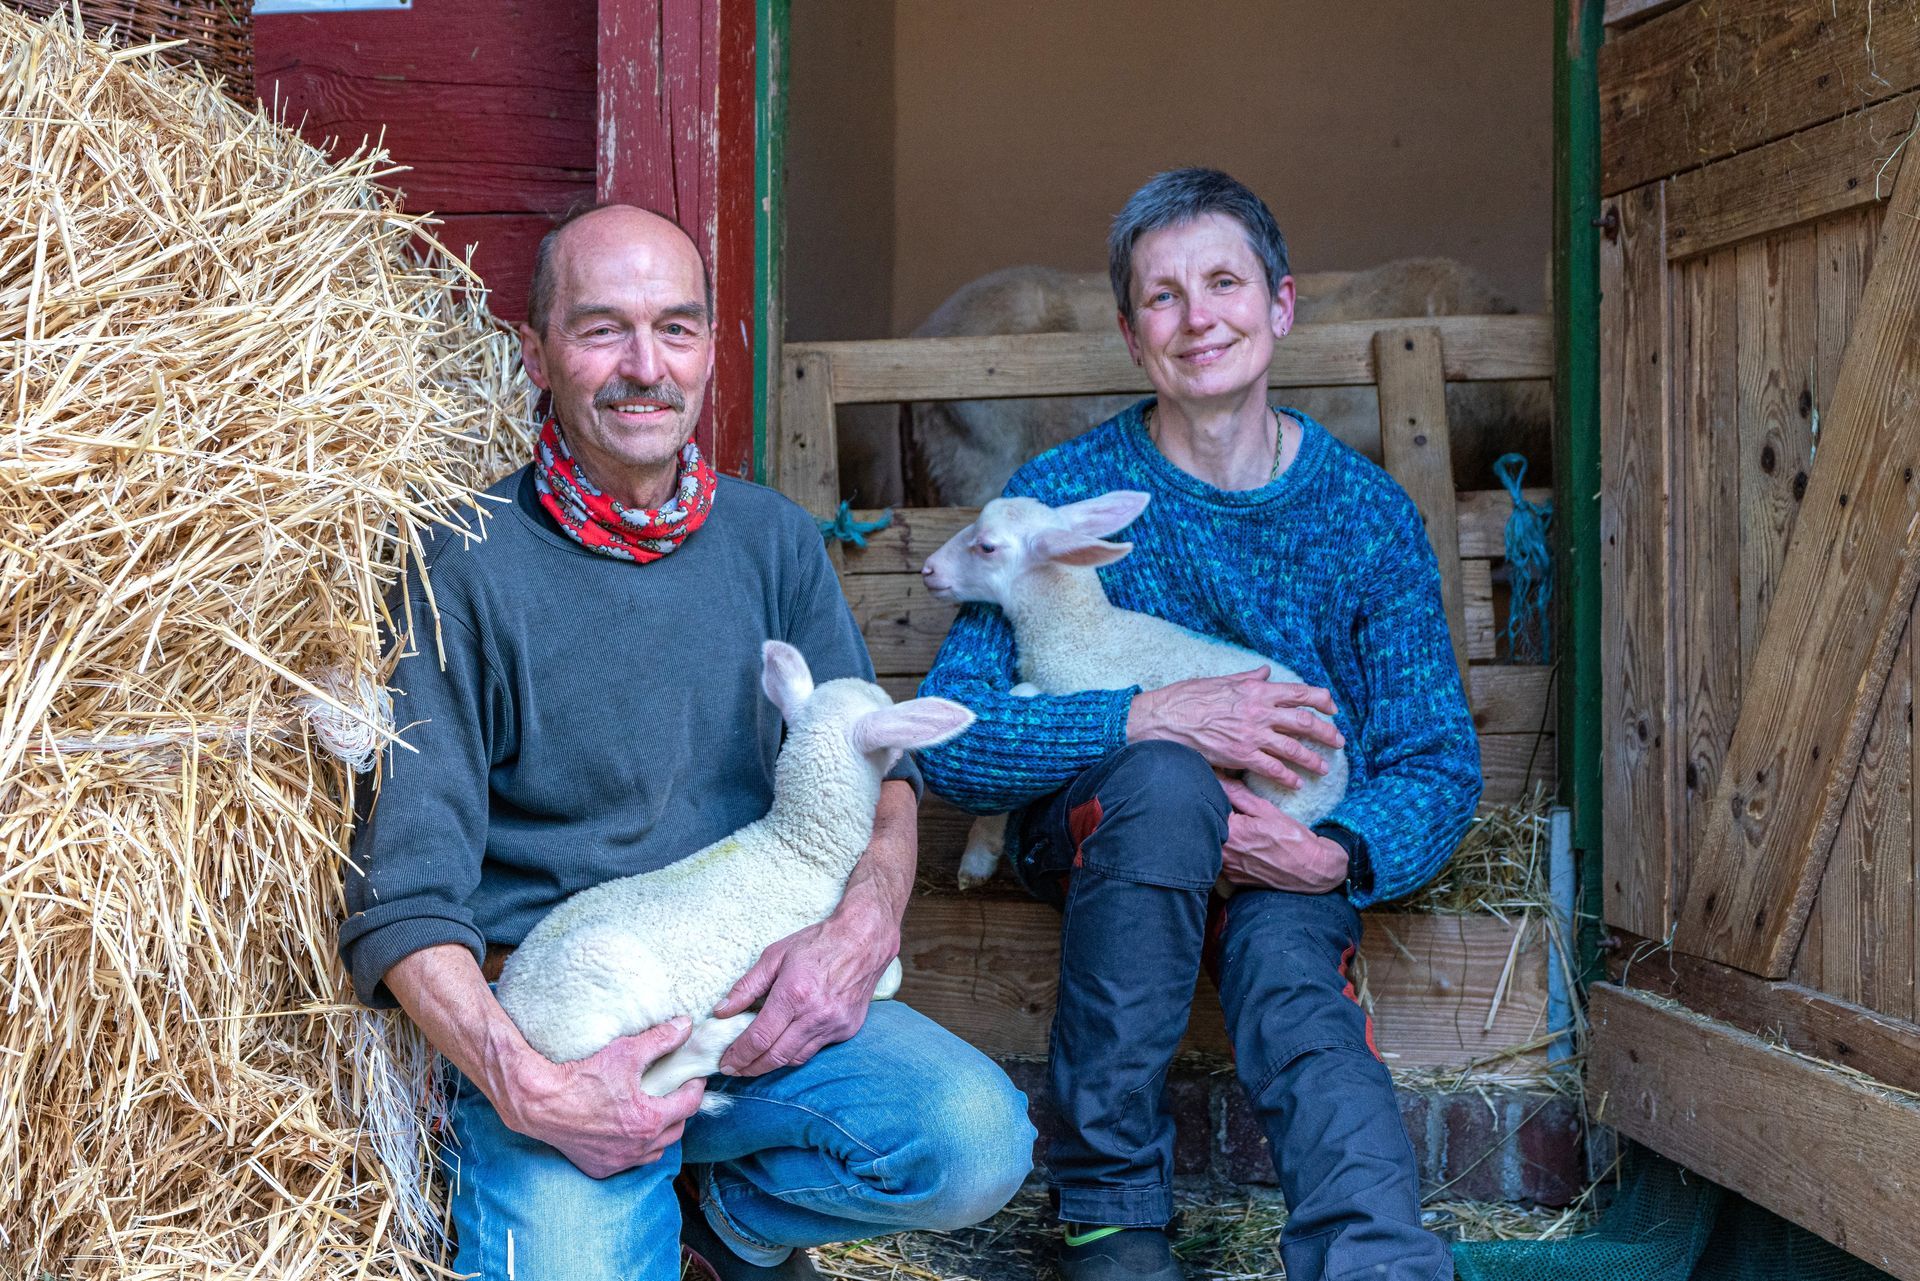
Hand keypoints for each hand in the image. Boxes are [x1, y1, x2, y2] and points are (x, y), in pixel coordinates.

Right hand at [498, 1017, 706, 1178]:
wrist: (540, 1103)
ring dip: (661, 1133)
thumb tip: (685, 1026)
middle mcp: (638, 1147)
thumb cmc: (582, 1076)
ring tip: (656, 1111)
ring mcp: (619, 1161)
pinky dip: (636, 1148)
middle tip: (675, 1091)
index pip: (690, 1104)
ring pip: (655, 1150)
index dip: (695, 1087)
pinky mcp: (600, 1168)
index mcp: (649, 1120)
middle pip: (676, 1129)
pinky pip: (630, 1161)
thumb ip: (660, 1040)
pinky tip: (629, 1132)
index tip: (693, 1076)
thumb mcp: (626, 1052)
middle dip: (680, 1110)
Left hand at [712, 893, 899, 1075]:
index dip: (738, 1055)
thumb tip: (721, 1012)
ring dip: (772, 1065)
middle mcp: (815, 1015)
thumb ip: (746, 987)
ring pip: (796, 1059)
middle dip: (750, 1068)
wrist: (864, 940)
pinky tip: (785, 1045)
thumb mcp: (774, 955)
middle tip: (735, 1070)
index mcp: (793, 994)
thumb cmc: (817, 943)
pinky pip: (815, 1050)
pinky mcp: (847, 1030)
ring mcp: (834, 1025)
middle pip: (775, 1057)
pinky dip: (796, 1052)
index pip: (759, 1038)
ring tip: (754, 1062)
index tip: (725, 1063)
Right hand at [1126, 667, 1344, 788]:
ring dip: (1312, 759)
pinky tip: (1296, 783)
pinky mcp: (1240, 755)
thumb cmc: (1188, 697)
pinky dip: (1288, 777)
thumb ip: (1248, 677)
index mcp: (1256, 690)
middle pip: (1305, 722)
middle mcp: (1260, 711)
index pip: (1300, 692)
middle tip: (1339, 742)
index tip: (1333, 707)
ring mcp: (1252, 735)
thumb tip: (1265, 671)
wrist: (1165, 718)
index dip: (1322, 700)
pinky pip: (1272, 769)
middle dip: (1327, 733)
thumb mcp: (1221, 680)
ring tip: (1324, 768)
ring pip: (1294, 748)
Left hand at [1218, 777, 1349, 892]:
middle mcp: (1225, 854)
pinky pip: (1224, 860)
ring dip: (1222, 835)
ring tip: (1243, 830)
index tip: (1222, 794)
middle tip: (1235, 812)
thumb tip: (1220, 778)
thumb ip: (1239, 794)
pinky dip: (1230, 851)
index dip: (1215, 798)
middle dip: (1218, 817)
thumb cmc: (1292, 839)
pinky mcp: (1233, 878)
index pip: (1210, 808)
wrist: (1311, 870)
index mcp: (1231, 833)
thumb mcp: (1267, 811)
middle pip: (1210, 828)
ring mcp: (1228, 869)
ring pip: (1215, 845)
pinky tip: (1247, 847)